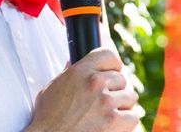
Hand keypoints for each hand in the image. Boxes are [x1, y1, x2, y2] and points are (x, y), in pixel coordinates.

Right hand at [24, 47, 139, 131]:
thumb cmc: (48, 118)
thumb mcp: (52, 88)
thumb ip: (67, 74)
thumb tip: (73, 64)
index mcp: (81, 71)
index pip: (108, 55)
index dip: (112, 65)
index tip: (112, 72)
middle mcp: (96, 82)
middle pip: (122, 78)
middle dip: (115, 90)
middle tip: (105, 101)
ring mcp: (106, 101)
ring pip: (130, 97)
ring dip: (122, 106)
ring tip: (108, 114)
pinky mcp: (114, 121)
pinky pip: (132, 116)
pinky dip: (126, 122)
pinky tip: (114, 125)